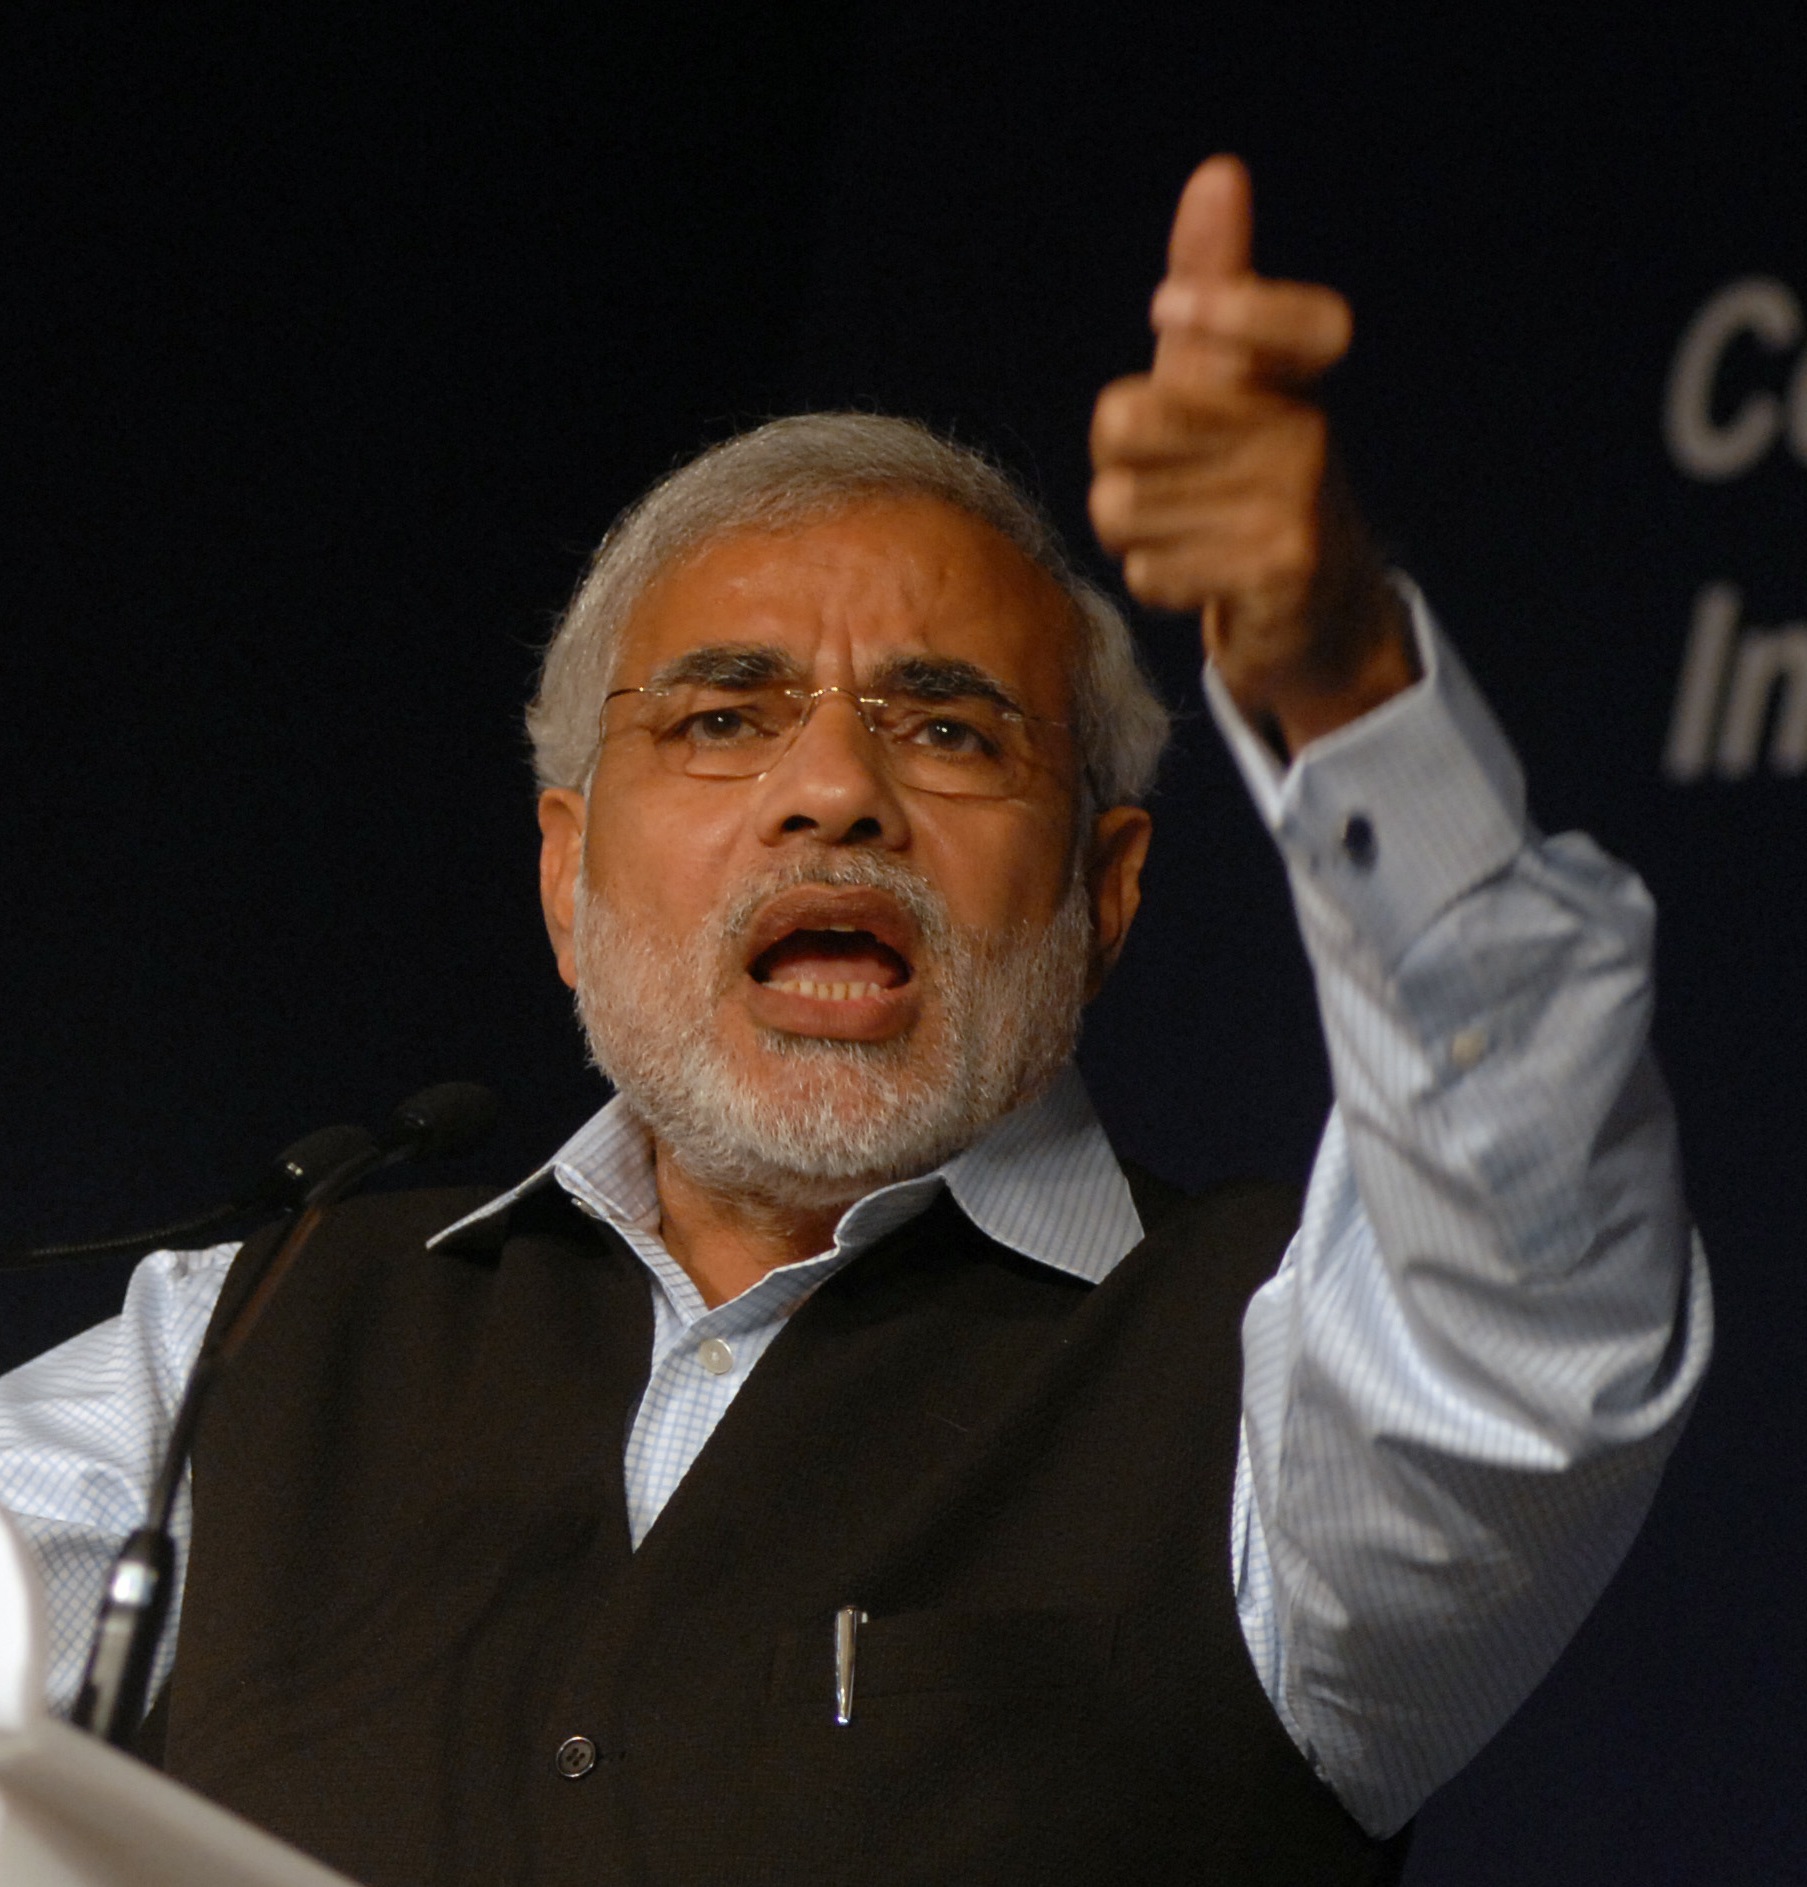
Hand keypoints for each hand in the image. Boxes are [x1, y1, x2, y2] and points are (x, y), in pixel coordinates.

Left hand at [1089, 156, 1415, 754]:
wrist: (1318, 615)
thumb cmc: (1248, 482)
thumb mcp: (1227, 382)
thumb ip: (1217, 284)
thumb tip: (1219, 172)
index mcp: (1294, 379)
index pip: (1276, 316)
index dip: (1218, 305)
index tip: (1164, 312)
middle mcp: (1306, 434)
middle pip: (1128, 423)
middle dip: (1116, 462)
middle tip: (1161, 478)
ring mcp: (1298, 508)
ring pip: (1122, 507)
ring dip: (1132, 533)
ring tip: (1184, 533)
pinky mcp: (1278, 577)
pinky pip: (1150, 571)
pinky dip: (1156, 582)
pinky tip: (1200, 577)